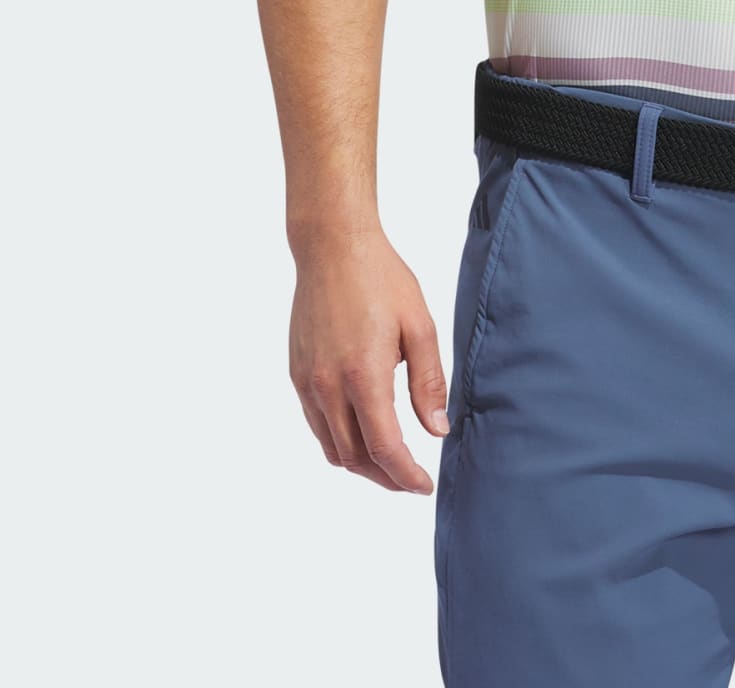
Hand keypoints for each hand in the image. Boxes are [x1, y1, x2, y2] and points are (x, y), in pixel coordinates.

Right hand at [288, 225, 450, 492]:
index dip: (406, 475)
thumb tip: (437, 430)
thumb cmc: (381, 279)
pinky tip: (362, 431)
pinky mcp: (296, 374)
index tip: (424, 487)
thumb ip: (429, 382)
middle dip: (385, 477)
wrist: (332, 247)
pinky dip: (339, 441)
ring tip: (390, 462)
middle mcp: (328, 386)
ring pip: (332, 448)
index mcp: (363, 375)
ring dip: (361, 464)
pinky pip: (317, 425)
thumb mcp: (419, 325)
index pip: (384, 448)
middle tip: (412, 480)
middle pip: (355, 458)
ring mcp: (307, 382)